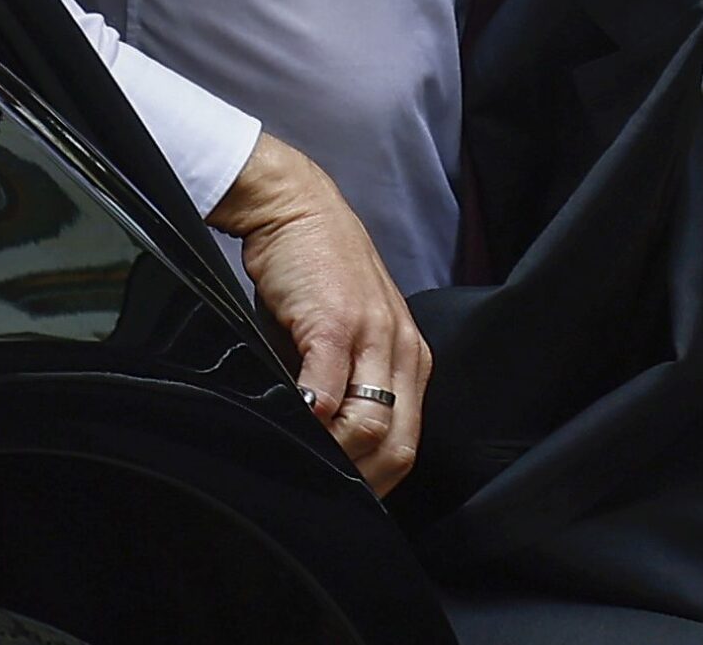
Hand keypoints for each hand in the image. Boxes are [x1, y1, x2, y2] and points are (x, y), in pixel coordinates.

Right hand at [208, 133, 432, 495]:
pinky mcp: (335, 320)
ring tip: (301, 454)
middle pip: (394, 445)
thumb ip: (347, 385)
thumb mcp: (345, 337)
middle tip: (319, 486)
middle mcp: (401, 349)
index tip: (342, 494)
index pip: (406, 443)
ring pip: (370, 425)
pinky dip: (311, 416)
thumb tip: (325, 446)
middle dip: (358, 480)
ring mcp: (372, 334)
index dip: (374, 482)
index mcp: (409, 358)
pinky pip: (329, 388)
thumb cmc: (315, 275)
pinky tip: (293, 417)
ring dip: (333, 455)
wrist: (296, 208)